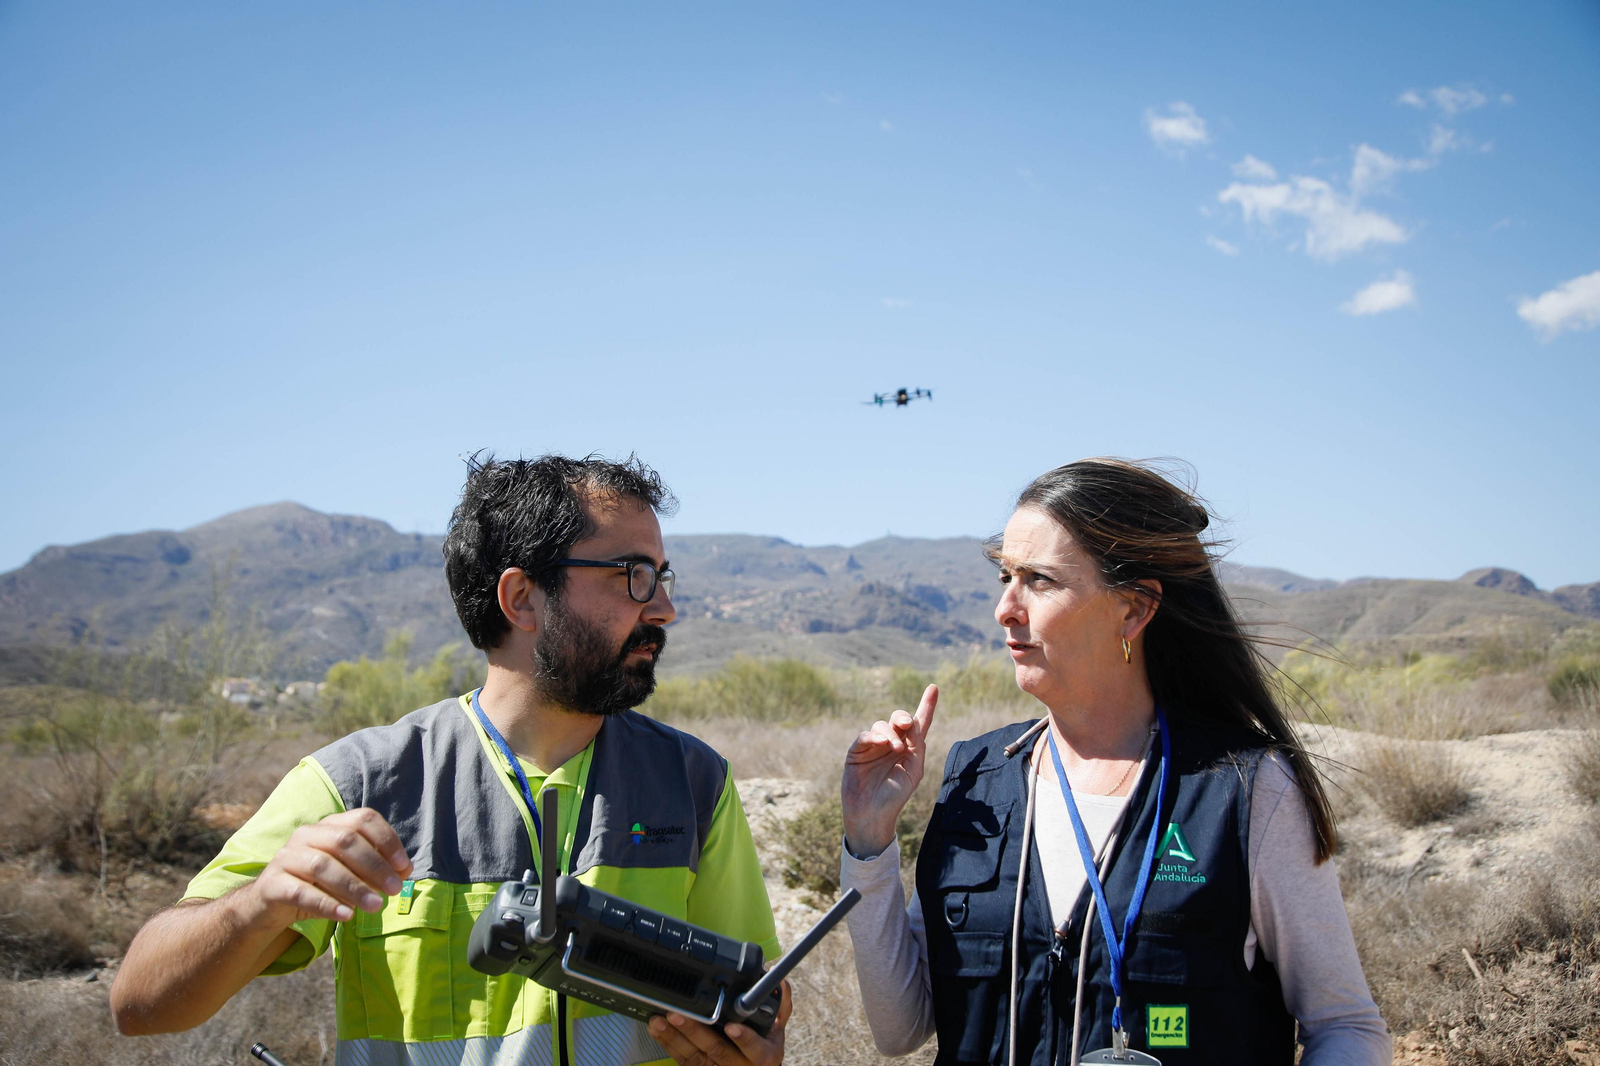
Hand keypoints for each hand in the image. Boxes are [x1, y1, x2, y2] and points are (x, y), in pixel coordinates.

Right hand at [245, 808, 413, 927]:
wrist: (269, 905)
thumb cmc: (318, 886)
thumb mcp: (349, 875)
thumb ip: (375, 870)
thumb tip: (404, 873)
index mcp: (329, 825)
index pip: (363, 819)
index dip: (387, 840)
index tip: (403, 867)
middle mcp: (307, 834)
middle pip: (344, 841)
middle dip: (375, 866)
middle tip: (395, 890)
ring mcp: (286, 857)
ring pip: (322, 866)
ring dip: (354, 887)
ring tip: (376, 906)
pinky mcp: (272, 883)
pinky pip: (300, 892)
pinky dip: (326, 904)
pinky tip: (346, 916)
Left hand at [649, 979, 790, 1065]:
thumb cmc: (764, 1045)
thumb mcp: (777, 1028)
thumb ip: (779, 1004)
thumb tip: (776, 977)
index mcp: (765, 1055)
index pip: (756, 1050)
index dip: (744, 1039)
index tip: (731, 1027)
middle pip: (717, 1052)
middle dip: (696, 1032)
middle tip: (678, 1014)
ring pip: (696, 1058)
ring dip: (676, 1038)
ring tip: (661, 1019)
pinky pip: (684, 1061)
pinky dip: (668, 1043)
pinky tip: (657, 1029)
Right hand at [841, 684, 937, 858]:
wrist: (874, 814)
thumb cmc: (896, 794)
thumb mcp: (914, 770)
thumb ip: (917, 746)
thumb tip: (911, 723)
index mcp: (909, 748)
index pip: (920, 723)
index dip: (927, 705)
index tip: (934, 687)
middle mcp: (892, 743)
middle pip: (898, 719)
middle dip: (903, 717)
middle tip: (906, 724)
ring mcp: (874, 746)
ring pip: (881, 725)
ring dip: (890, 733)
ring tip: (895, 749)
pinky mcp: (857, 752)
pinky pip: (864, 736)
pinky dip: (873, 735)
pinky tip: (880, 742)